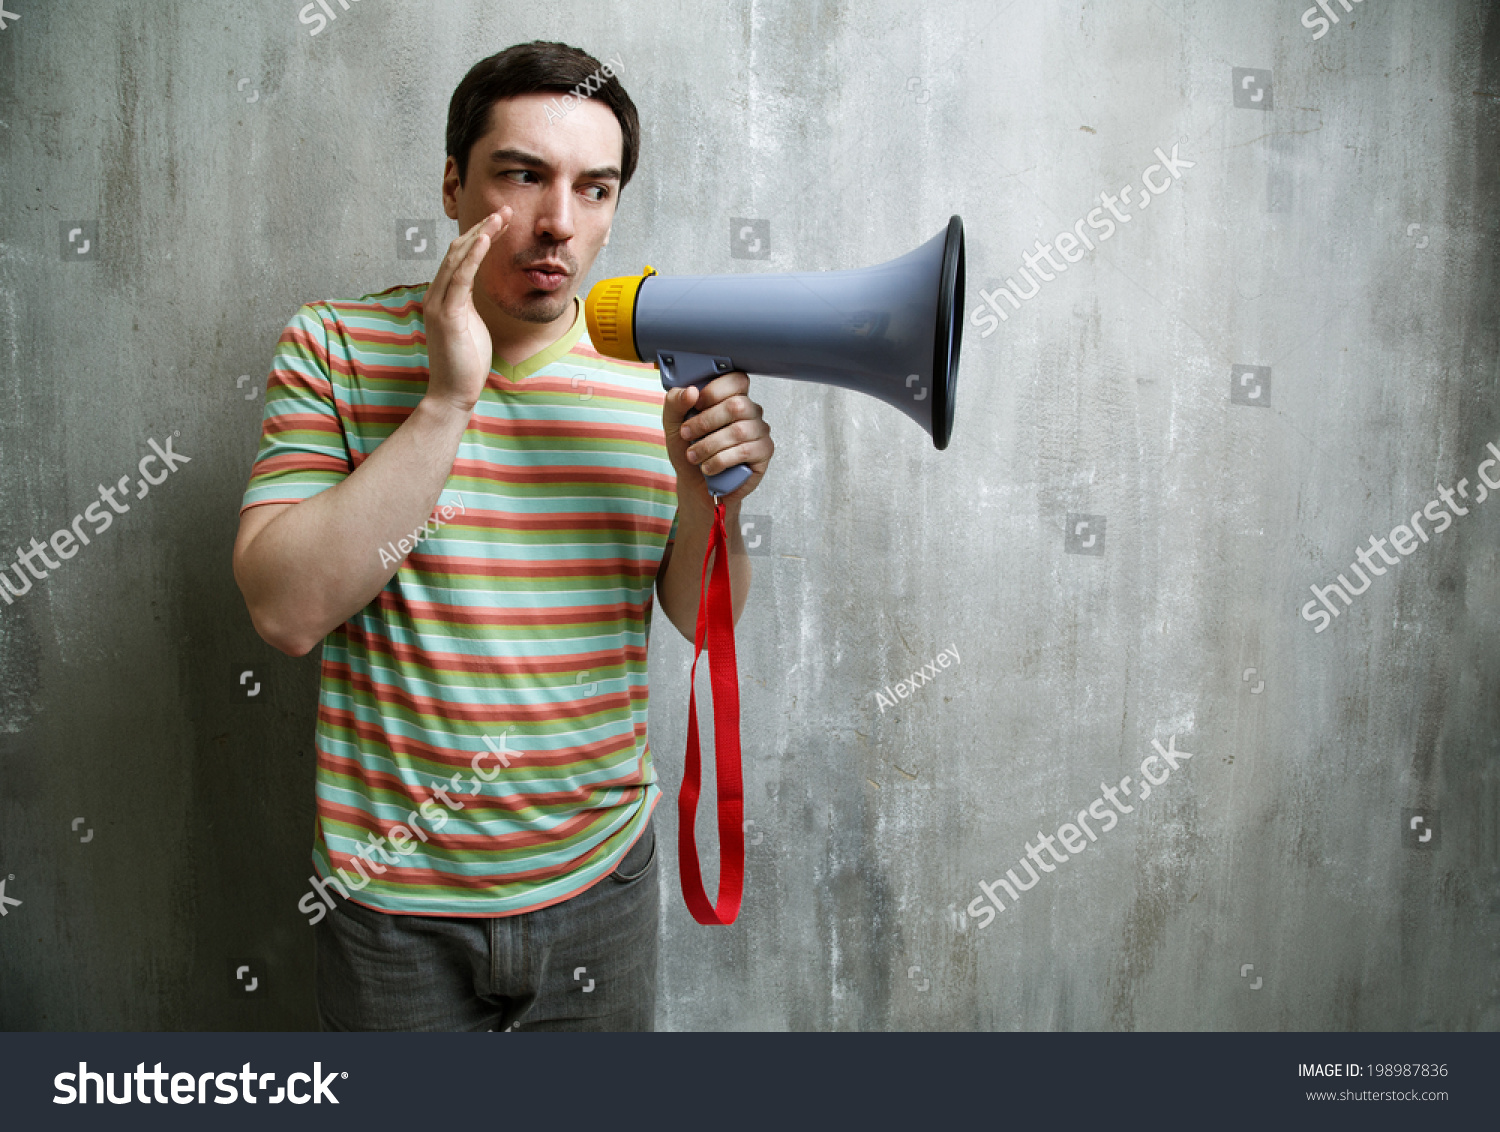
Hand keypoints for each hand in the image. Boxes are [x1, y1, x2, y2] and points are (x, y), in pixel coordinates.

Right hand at [421, 208, 509, 413]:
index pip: (461, 257)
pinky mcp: (447, 314)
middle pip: (458, 250)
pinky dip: (473, 256)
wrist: (452, 393)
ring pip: (458, 258)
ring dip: (481, 234)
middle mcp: (437, 294)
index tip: (501, 221)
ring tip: (500, 216)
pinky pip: (460, 278)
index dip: (480, 236)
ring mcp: (439, 303)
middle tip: (505, 210)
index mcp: (444, 296)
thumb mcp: (470, 325)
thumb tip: (476, 290)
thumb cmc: (465, 363)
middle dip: (482, 228)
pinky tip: (486, 238)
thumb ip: (469, 304)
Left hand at [662, 371, 773, 507]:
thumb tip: (691, 392)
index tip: (696, 404)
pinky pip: (745, 451)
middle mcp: (750, 411)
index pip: (737, 380)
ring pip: (739, 431)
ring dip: (709, 445)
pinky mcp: (763, 452)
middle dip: (705, 422)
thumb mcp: (674, 423)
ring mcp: (759, 431)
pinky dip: (720, 460)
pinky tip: (708, 467)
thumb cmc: (689, 449)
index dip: (716, 390)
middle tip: (687, 434)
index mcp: (732, 397)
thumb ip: (675, 402)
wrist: (696, 483)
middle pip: (737, 405)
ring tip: (693, 456)